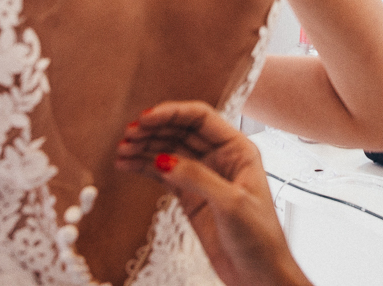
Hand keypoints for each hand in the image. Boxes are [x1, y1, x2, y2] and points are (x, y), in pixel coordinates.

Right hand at [116, 102, 312, 285]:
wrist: (259, 275)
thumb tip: (164, 159)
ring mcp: (204, 176)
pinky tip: (127, 164)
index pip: (201, 118)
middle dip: (154, 130)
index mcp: (239, 150)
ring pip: (169, 151)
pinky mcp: (191, 196)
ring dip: (145, 147)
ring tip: (121, 150)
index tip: (145, 119)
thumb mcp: (231, 204)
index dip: (172, 113)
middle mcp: (221, 158)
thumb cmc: (260, 239)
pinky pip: (164, 173)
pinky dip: (145, 167)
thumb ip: (198, 178)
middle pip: (181, 131)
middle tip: (127, 135)